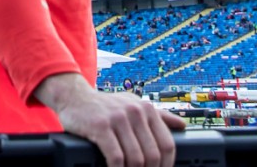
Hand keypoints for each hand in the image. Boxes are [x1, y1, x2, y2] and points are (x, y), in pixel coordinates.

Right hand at [37, 74, 184, 166]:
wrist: (74, 97)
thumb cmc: (105, 106)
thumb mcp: (133, 104)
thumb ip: (158, 115)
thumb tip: (182, 125)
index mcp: (147, 109)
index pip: (167, 144)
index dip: (166, 165)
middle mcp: (134, 111)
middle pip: (152, 154)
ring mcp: (117, 118)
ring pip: (135, 158)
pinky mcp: (100, 126)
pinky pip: (115, 157)